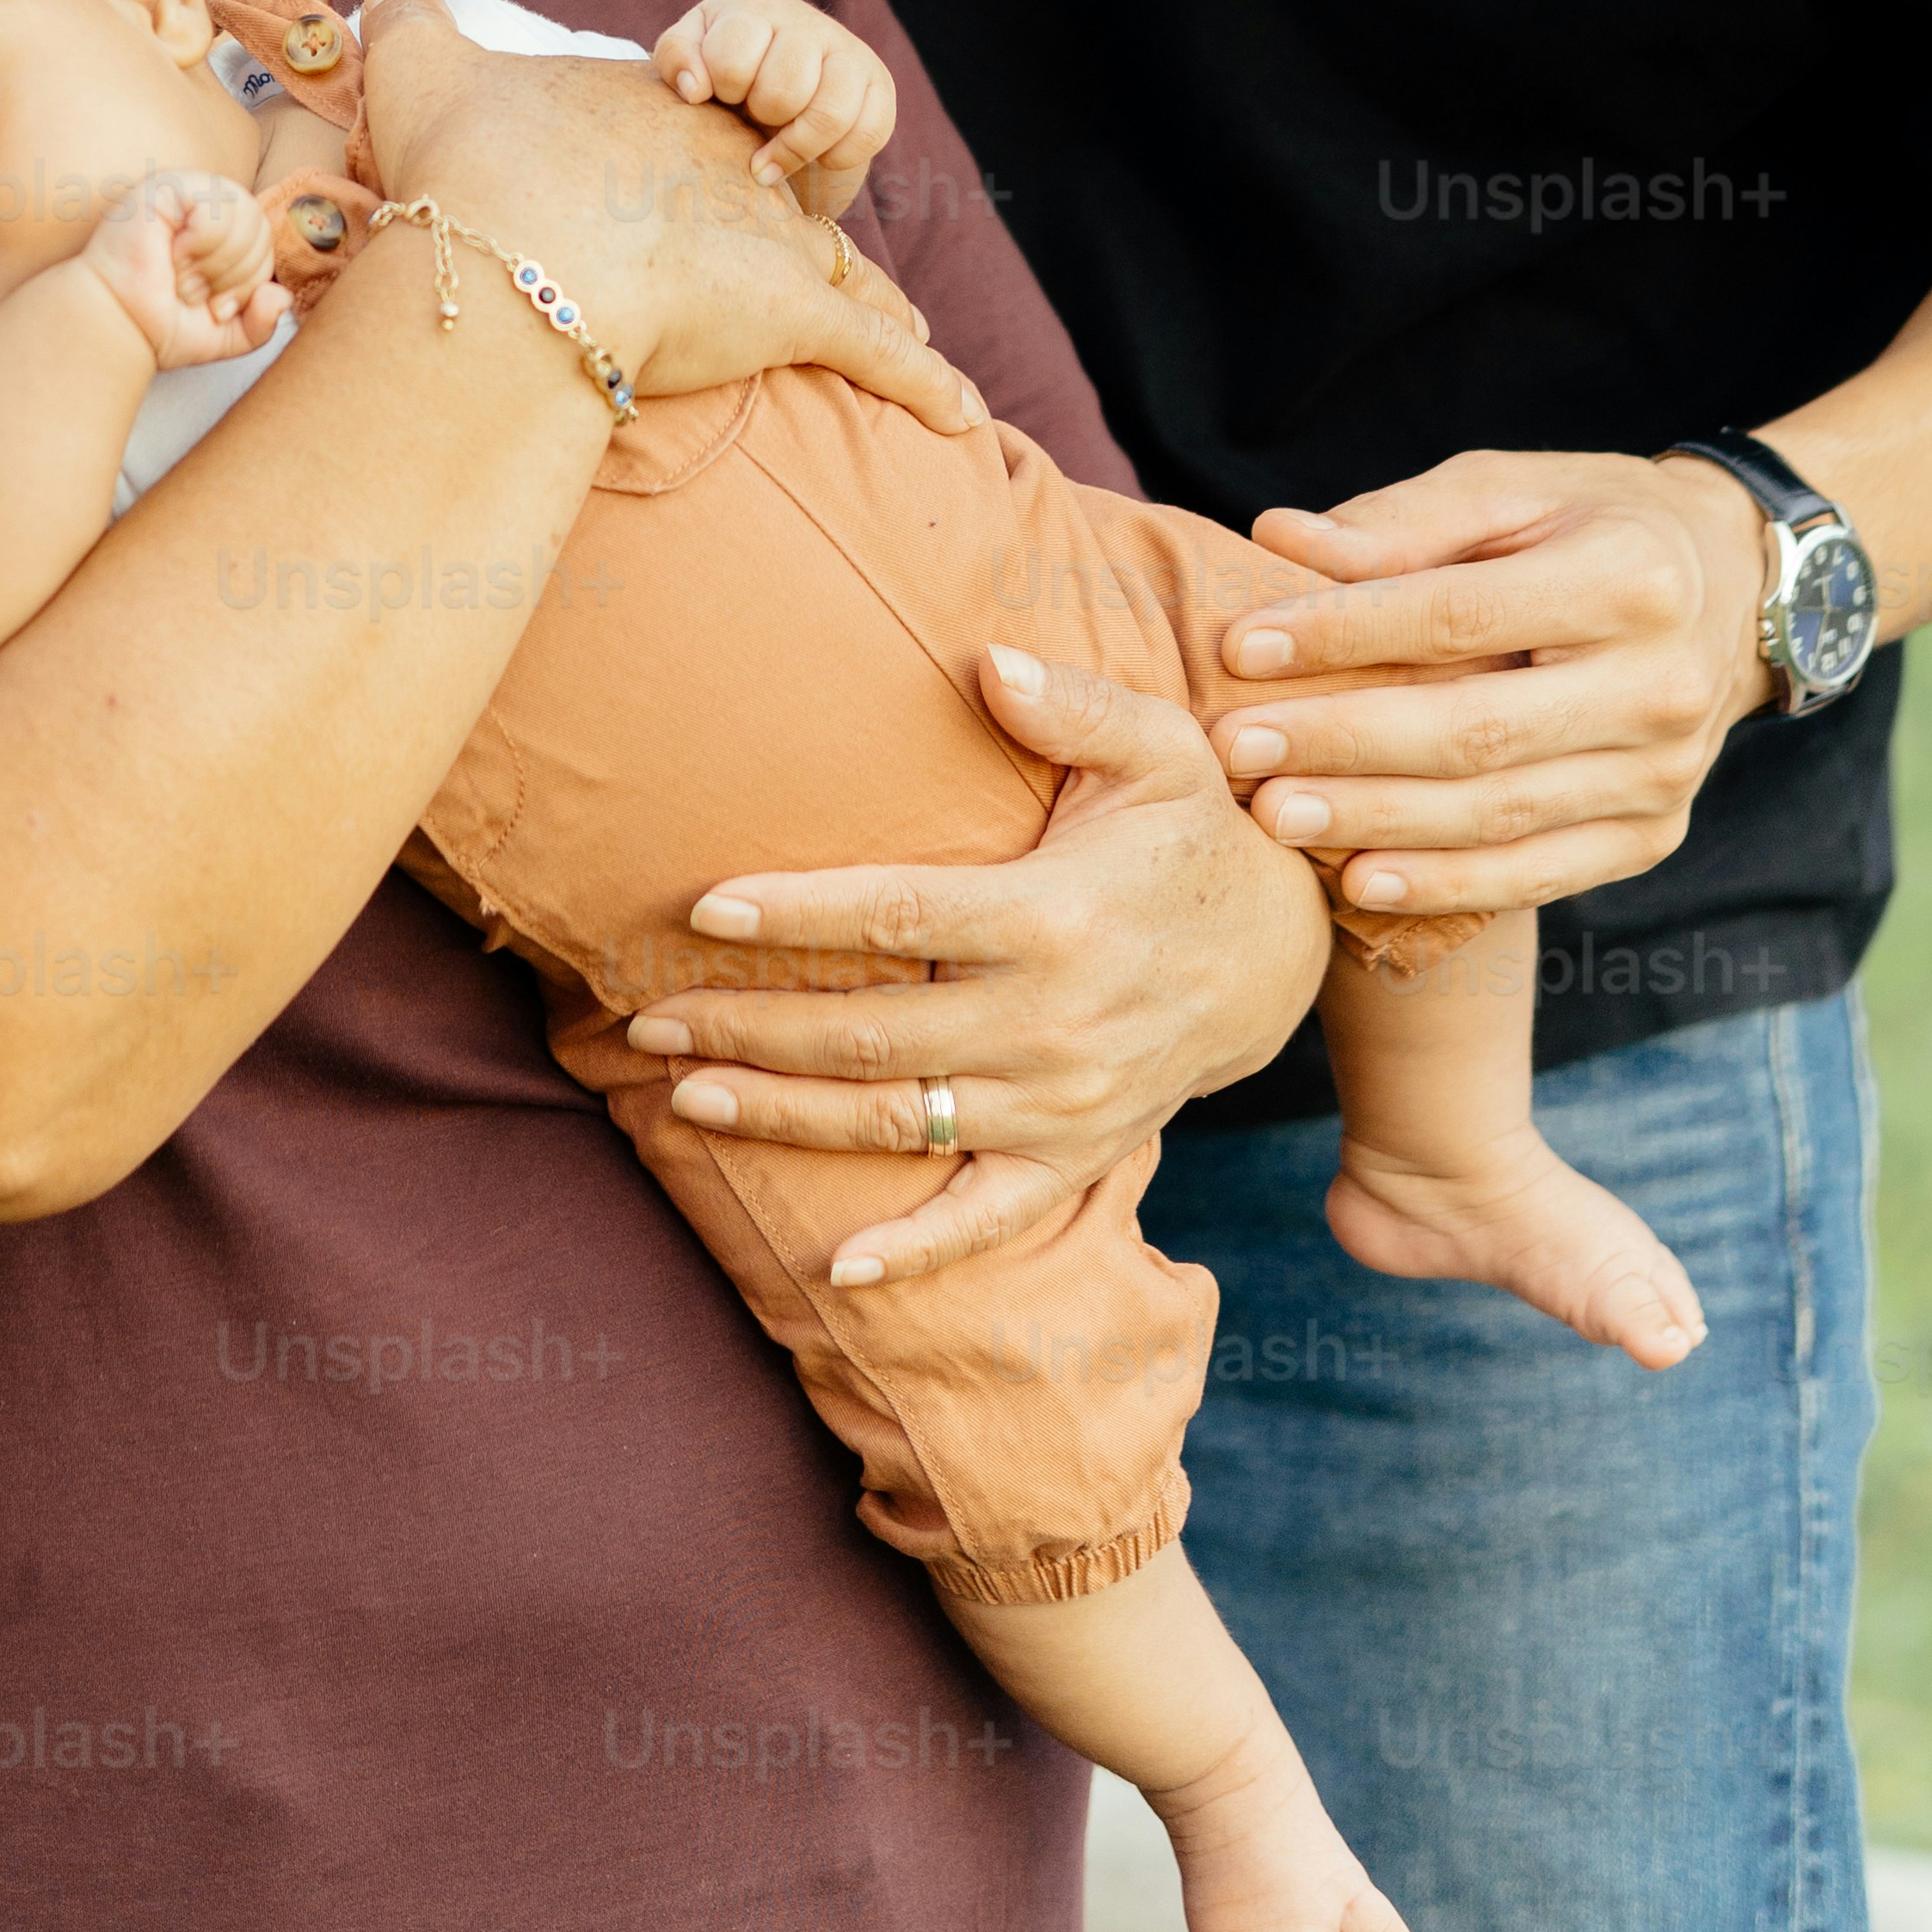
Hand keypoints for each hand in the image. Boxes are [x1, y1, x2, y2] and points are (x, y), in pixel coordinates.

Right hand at [81, 173, 290, 370]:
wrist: (114, 325)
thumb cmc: (159, 323)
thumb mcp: (225, 334)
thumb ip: (262, 322)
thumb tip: (280, 296)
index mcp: (222, 225)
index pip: (266, 240)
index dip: (251, 280)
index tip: (215, 307)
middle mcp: (205, 200)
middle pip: (260, 225)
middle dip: (235, 275)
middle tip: (194, 294)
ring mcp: (186, 188)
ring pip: (243, 213)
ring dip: (215, 263)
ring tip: (181, 277)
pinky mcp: (166, 186)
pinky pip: (215, 207)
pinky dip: (200, 244)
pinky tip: (173, 256)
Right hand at [354, 0, 983, 439]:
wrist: (506, 242)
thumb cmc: (467, 167)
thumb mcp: (422, 72)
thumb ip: (406, 23)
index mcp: (652, 120)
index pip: (698, 137)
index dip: (704, 164)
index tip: (711, 178)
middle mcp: (723, 174)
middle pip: (777, 202)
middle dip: (795, 236)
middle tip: (811, 269)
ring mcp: (765, 242)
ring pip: (843, 275)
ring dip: (878, 311)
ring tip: (912, 341)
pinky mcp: (792, 312)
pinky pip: (882, 355)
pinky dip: (928, 385)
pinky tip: (964, 415)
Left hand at [618, 646, 1333, 1283]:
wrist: (1282, 954)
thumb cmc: (1195, 834)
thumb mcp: (1159, 750)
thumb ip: (1072, 705)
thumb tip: (986, 661)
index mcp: (1055, 917)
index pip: (898, 916)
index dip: (797, 914)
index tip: (704, 908)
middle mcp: (1052, 1023)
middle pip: (872, 1033)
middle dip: (750, 1027)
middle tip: (649, 1017)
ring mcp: (1063, 1104)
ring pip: (899, 1119)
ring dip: (786, 1114)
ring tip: (685, 1094)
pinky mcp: (1080, 1156)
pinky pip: (989, 1219)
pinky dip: (916, 1252)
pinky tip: (837, 1270)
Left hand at [650, 0, 895, 220]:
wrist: (776, 82)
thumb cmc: (724, 69)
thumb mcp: (691, 55)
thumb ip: (677, 58)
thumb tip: (695, 90)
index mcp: (757, 9)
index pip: (734, 56)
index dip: (723, 88)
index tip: (721, 94)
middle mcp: (810, 25)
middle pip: (785, 89)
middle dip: (762, 116)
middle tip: (753, 118)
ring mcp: (851, 54)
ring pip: (831, 114)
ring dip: (796, 147)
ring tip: (773, 157)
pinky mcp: (880, 88)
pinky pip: (869, 132)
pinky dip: (836, 157)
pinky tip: (814, 157)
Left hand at [1203, 450, 1778, 920]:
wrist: (1734, 589)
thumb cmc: (1592, 523)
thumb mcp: (1509, 489)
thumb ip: (1399, 521)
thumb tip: (1278, 539)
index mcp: (1626, 576)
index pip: (1457, 615)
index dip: (1343, 634)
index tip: (1241, 647)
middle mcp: (1660, 683)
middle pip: (1476, 730)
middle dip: (1342, 744)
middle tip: (1237, 750)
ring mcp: (1664, 773)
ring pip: (1500, 815)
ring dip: (1377, 823)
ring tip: (1273, 817)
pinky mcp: (1653, 834)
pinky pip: (1539, 873)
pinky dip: (1446, 883)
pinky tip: (1362, 880)